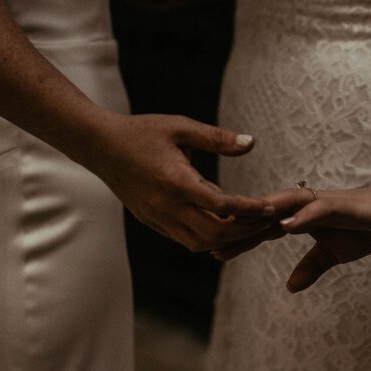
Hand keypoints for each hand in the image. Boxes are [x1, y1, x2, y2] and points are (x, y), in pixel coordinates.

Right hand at [90, 113, 275, 251]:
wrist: (100, 146)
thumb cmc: (142, 132)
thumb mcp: (181, 127)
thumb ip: (217, 137)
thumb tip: (250, 142)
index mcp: (176, 181)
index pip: (222, 205)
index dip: (250, 210)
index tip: (270, 207)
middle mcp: (167, 205)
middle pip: (214, 233)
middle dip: (244, 231)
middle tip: (265, 221)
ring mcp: (157, 217)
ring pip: (199, 243)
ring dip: (226, 239)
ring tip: (248, 226)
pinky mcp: (151, 221)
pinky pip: (184, 239)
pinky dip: (207, 238)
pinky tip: (223, 226)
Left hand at [213, 181, 370, 291]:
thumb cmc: (366, 227)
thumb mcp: (334, 253)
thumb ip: (311, 266)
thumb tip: (290, 287)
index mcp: (302, 218)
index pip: (265, 228)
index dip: (241, 240)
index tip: (215, 252)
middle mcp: (307, 206)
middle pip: (268, 213)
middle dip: (241, 224)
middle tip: (211, 235)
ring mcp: (324, 203)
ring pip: (288, 203)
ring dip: (264, 212)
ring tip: (239, 221)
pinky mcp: (344, 205)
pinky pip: (319, 208)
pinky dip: (302, 215)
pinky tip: (286, 224)